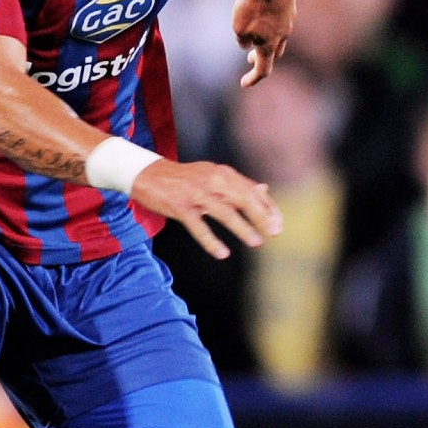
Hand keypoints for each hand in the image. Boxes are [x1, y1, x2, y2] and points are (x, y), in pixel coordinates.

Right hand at [131, 158, 282, 258]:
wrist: (148, 174)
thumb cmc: (185, 178)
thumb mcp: (213, 175)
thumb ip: (238, 184)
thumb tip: (265, 189)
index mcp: (223, 173)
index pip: (252, 190)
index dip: (268, 207)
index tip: (279, 224)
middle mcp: (213, 180)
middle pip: (243, 198)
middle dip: (261, 216)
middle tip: (274, 232)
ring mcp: (196, 194)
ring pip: (225, 212)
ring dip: (242, 228)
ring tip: (257, 242)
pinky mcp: (180, 207)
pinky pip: (199, 227)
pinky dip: (211, 241)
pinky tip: (222, 253)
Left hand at [234, 0, 295, 88]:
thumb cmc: (253, 5)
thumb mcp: (238, 26)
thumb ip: (242, 39)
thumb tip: (246, 44)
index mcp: (270, 45)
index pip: (264, 70)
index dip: (253, 79)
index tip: (243, 84)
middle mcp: (283, 35)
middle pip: (274, 53)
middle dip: (261, 56)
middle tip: (249, 56)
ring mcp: (290, 19)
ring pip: (280, 34)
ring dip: (268, 37)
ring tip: (255, 29)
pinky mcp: (291, 3)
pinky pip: (282, 16)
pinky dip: (272, 19)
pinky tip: (264, 9)